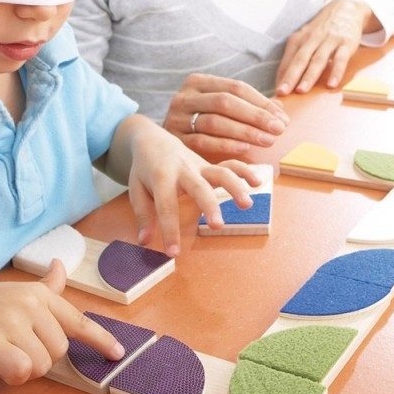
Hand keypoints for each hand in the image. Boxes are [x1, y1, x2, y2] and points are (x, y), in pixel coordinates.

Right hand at [0, 260, 124, 384]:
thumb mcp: (14, 292)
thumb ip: (44, 288)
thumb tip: (60, 266)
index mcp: (40, 295)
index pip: (79, 320)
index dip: (101, 340)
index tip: (118, 355)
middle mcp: (30, 304)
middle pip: (60, 351)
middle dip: (40, 359)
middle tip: (13, 349)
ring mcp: (12, 321)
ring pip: (41, 365)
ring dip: (22, 369)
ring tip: (0, 353)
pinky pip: (21, 370)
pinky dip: (12, 375)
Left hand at [125, 117, 261, 254]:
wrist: (153, 140)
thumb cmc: (145, 169)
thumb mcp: (136, 190)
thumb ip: (143, 214)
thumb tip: (144, 242)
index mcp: (161, 177)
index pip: (166, 206)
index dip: (170, 230)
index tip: (173, 253)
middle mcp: (183, 170)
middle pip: (199, 187)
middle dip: (210, 205)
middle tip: (219, 225)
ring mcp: (200, 166)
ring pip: (220, 173)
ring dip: (235, 187)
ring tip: (247, 205)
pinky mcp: (210, 166)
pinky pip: (230, 165)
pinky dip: (244, 171)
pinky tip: (257, 183)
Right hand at [163, 73, 289, 154]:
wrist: (159, 141)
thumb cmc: (201, 121)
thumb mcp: (220, 108)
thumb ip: (248, 106)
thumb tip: (280, 111)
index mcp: (198, 82)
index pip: (236, 87)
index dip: (262, 103)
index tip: (282, 118)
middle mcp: (185, 96)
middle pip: (226, 102)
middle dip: (256, 116)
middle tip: (278, 130)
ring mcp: (177, 117)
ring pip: (215, 122)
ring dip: (245, 132)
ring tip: (267, 140)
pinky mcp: (174, 139)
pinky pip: (203, 141)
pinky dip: (225, 144)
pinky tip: (244, 148)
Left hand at [275, 0, 374, 94]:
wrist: (346, 9)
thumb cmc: (322, 30)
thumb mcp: (306, 38)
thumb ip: (296, 56)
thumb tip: (283, 80)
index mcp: (299, 38)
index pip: (287, 59)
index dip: (281, 76)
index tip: (276, 92)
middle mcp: (312, 38)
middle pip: (300, 60)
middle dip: (290, 77)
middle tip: (282, 92)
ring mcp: (330, 40)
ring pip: (318, 60)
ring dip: (309, 76)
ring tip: (301, 91)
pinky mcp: (346, 43)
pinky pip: (340, 59)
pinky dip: (336, 72)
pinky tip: (331, 84)